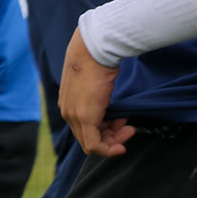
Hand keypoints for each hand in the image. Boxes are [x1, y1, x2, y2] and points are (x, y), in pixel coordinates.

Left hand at [61, 26, 134, 155]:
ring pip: (91, 143)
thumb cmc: (97, 58)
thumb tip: (107, 97)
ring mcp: (74, 116)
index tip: (121, 124)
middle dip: (110, 138)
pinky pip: (93, 144)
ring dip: (112, 141)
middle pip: (87, 138)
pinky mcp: (84, 117)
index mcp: (68, 103)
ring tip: (128, 129)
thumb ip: (96, 94)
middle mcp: (68, 113)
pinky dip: (107, 149)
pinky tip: (120, 146)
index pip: (84, 127)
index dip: (104, 130)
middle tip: (128, 130)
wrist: (93, 48)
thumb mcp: (95, 79)